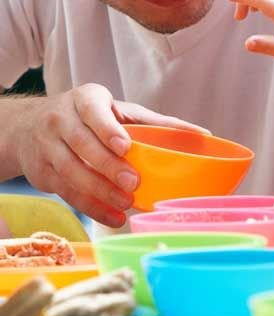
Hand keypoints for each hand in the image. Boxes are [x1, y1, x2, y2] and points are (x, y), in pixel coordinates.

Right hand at [9, 84, 208, 227]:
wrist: (29, 126)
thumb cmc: (90, 116)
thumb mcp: (118, 110)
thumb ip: (155, 122)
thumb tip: (202, 134)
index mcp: (84, 100)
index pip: (93, 112)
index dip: (108, 129)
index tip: (126, 146)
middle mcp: (60, 120)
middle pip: (83, 145)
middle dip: (108, 166)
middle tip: (133, 183)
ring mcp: (47, 147)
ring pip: (72, 172)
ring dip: (100, 191)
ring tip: (126, 203)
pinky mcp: (42, 173)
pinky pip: (66, 192)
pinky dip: (91, 207)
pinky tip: (113, 216)